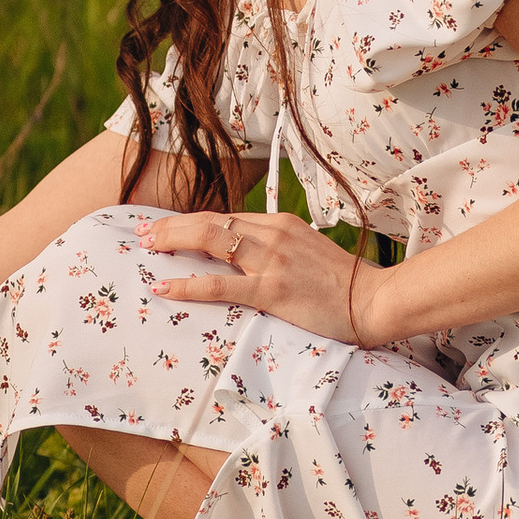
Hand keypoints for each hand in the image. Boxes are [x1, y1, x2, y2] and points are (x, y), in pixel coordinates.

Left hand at [136, 207, 396, 348]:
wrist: (375, 300)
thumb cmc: (342, 283)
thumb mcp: (306, 252)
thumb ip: (275, 248)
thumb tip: (242, 253)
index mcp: (279, 224)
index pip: (223, 217)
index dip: (189, 221)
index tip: (164, 226)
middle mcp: (272, 234)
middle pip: (209, 222)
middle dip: (171, 226)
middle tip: (142, 233)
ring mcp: (272, 261)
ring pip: (210, 243)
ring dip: (172, 242)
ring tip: (146, 248)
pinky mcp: (273, 290)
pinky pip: (220, 285)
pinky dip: (188, 284)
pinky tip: (165, 286)